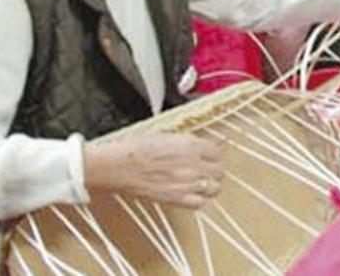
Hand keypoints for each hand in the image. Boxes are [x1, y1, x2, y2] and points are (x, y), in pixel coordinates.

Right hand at [84, 133, 224, 209]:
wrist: (119, 166)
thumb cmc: (137, 148)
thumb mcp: (166, 136)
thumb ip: (188, 142)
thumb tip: (201, 145)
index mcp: (191, 145)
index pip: (218, 153)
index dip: (213, 155)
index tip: (209, 157)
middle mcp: (193, 165)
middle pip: (219, 171)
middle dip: (214, 170)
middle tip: (205, 170)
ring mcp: (186, 183)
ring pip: (214, 189)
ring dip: (209, 186)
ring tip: (200, 183)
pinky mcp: (176, 199)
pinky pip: (199, 203)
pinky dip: (197, 200)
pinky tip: (190, 194)